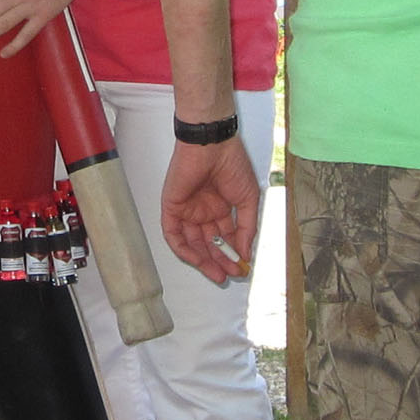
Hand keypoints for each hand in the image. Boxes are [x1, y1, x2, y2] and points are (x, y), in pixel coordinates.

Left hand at [159, 136, 261, 283]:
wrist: (212, 144)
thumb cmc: (232, 163)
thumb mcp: (248, 199)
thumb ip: (247, 228)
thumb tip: (246, 252)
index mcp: (220, 207)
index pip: (224, 237)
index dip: (233, 254)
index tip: (242, 268)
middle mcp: (203, 210)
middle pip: (209, 243)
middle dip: (219, 261)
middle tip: (230, 275)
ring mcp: (187, 210)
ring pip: (192, 243)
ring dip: (204, 260)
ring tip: (218, 273)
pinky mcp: (172, 207)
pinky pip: (174, 234)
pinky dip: (184, 249)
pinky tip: (198, 260)